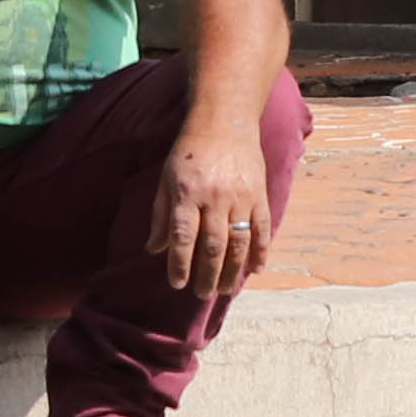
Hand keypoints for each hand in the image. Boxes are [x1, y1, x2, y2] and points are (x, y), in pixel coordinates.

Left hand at [152, 110, 271, 298]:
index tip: (177, 283)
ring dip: (232, 270)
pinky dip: (260, 251)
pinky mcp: (259, 194)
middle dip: (207, 274)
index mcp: (187, 194)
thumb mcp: (166, 180)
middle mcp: (214, 198)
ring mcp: (240, 197)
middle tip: (201, 294)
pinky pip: (262, 228)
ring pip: (238, 242)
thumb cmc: (188, 152)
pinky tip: (256, 270)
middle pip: (213, 245)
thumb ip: (160, 216)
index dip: (180, 263)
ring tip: (225, 289)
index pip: (183, 237)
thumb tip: (153, 249)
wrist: (223, 123)